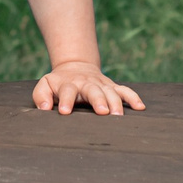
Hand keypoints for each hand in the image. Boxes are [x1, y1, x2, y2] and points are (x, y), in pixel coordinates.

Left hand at [30, 59, 144, 116]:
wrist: (75, 67)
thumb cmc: (58, 83)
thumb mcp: (45, 85)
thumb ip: (41, 96)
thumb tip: (44, 109)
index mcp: (69, 84)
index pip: (67, 91)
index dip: (66, 101)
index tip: (65, 112)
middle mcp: (86, 83)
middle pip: (93, 91)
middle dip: (98, 100)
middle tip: (102, 112)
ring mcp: (101, 85)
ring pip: (111, 92)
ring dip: (116, 103)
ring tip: (119, 116)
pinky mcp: (112, 87)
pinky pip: (125, 91)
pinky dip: (133, 98)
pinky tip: (140, 107)